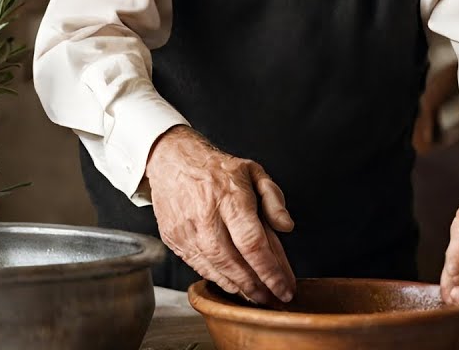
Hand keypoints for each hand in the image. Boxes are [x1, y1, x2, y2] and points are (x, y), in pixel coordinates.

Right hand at [145, 126, 296, 303]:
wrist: (172, 161)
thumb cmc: (216, 169)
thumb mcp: (253, 172)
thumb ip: (273, 198)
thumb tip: (286, 227)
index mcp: (230, 197)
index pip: (253, 242)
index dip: (270, 270)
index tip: (285, 287)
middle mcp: (206, 215)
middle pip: (233, 261)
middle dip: (257, 286)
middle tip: (275, 298)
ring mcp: (186, 229)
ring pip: (215, 268)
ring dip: (239, 287)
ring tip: (258, 297)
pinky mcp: (174, 239)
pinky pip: (199, 266)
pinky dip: (218, 279)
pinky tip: (234, 285)